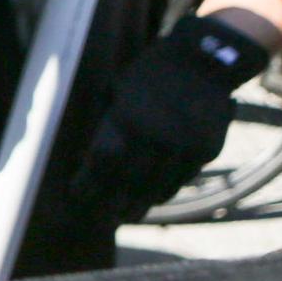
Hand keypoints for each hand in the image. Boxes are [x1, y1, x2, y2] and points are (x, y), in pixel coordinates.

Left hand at [66, 15, 259, 223]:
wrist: (203, 61)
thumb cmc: (150, 74)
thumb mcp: (119, 91)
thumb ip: (110, 125)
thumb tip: (93, 160)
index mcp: (127, 118)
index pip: (102, 162)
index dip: (88, 182)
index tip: (76, 195)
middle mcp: (156, 136)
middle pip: (128, 182)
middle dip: (111, 203)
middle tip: (99, 219)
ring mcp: (184, 146)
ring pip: (157, 187)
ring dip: (139, 204)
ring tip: (125, 217)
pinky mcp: (205, 151)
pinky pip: (181, 180)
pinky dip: (164, 191)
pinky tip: (152, 200)